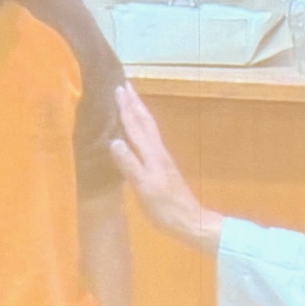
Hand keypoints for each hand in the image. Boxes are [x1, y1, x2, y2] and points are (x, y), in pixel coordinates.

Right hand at [108, 85, 223, 250]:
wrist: (190, 222)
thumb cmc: (165, 208)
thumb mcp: (144, 187)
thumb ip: (129, 164)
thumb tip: (114, 140)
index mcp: (151, 154)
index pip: (136, 125)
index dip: (126, 107)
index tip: (117, 86)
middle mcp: (157, 151)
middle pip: (145, 121)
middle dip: (134, 102)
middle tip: (125, 83)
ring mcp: (162, 158)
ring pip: (150, 128)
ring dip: (140, 111)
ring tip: (132, 99)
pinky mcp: (163, 166)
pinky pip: (150, 138)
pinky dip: (143, 127)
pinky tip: (140, 130)